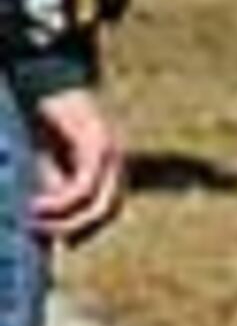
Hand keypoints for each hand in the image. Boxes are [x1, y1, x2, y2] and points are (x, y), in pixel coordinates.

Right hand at [26, 87, 124, 245]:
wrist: (47, 79)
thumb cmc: (44, 119)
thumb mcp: (48, 159)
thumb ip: (52, 185)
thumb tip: (42, 224)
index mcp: (109, 163)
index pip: (110, 209)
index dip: (87, 231)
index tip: (60, 246)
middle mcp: (115, 158)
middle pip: (109, 210)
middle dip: (77, 231)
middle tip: (41, 238)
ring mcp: (108, 150)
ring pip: (98, 203)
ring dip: (65, 222)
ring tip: (33, 223)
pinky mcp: (94, 142)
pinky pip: (82, 185)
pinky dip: (59, 203)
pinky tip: (33, 206)